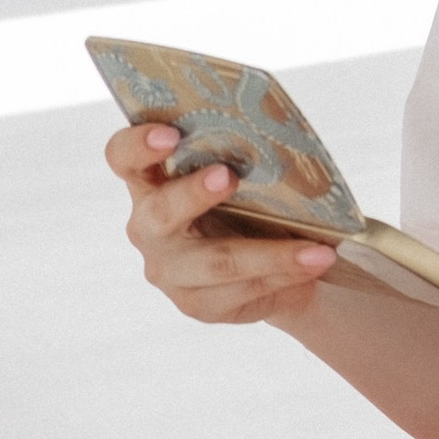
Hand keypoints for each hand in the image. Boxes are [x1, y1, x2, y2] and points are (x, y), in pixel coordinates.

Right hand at [106, 118, 340, 324]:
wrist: (265, 266)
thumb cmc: (246, 204)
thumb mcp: (240, 178)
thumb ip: (242, 159)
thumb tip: (286, 146)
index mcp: (149, 182)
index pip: (122, 158)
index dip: (138, 145)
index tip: (169, 134)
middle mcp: (148, 227)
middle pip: (161, 213)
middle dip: (193, 194)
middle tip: (228, 176)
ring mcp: (168, 271)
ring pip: (216, 262)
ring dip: (270, 253)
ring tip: (316, 250)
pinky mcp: (196, 304)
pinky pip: (243, 290)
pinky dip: (284, 275)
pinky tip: (314, 265)